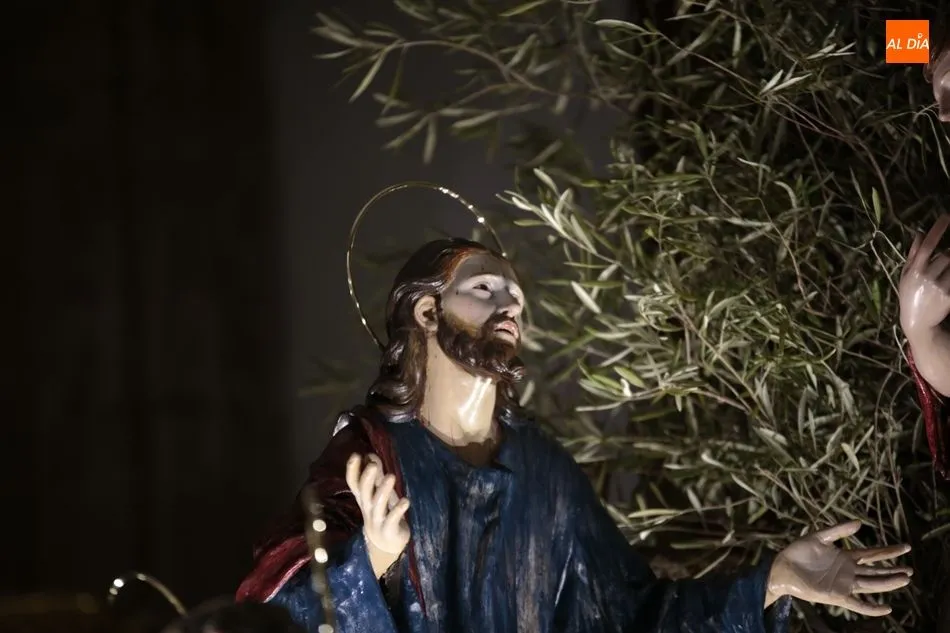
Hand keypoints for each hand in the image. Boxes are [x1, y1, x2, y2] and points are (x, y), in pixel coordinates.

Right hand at [345, 453, 410, 577]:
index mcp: (363, 498)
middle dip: (367, 478)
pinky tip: (405, 501)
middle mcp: (367, 508)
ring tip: (391, 476)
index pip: (353, 483)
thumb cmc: (383, 513)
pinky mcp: (389, 529)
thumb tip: (370, 455)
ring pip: (377, 505)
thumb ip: (376, 476)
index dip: (352, 470)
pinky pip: (392, 519)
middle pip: (363, 493)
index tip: (355, 455)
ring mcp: (377, 520)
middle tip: (373, 465)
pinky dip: (398, 510)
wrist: (386, 545)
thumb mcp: (378, 494)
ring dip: (383, 490)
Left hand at [766, 521, 911, 616]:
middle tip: (911, 569)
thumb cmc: (799, 551)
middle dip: (893, 570)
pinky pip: (858, 604)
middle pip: (877, 571)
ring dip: (888, 583)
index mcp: (846, 556)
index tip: (906, 547)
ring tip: (905, 579)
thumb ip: (838, 530)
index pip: (873, 554)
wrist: (783, 566)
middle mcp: (849, 571)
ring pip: (872, 585)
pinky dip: (872, 607)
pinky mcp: (837, 596)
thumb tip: (860, 523)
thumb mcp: (819, 536)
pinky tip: (886, 608)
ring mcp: (844, 584)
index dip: (889, 551)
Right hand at [899, 215, 949, 335]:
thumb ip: (914, 254)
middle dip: (948, 257)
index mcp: (914, 270)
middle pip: (947, 256)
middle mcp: (926, 277)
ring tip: (942, 275)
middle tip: (943, 264)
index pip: (927, 246)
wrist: (917, 322)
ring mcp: (939, 288)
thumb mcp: (906, 275)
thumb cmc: (910, 295)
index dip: (937, 230)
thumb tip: (919, 232)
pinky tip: (945, 281)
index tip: (947, 216)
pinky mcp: (949, 297)